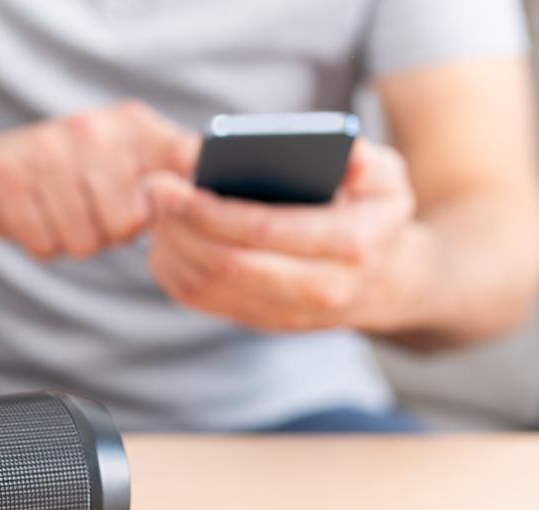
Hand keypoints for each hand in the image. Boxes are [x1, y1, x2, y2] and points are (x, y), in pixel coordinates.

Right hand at [0, 101, 198, 258]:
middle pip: (128, 223)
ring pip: (85, 241)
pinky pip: (45, 245)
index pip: (189, 164)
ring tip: (65, 213)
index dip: (190, 204)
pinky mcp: (7, 179)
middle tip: (96, 211)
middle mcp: (93, 127)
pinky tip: (38, 217)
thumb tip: (214, 211)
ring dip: (77, 241)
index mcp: (136, 124)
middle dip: (113, 233)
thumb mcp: (130, 163)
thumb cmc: (78, 175)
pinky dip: (44, 244)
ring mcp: (46, 149)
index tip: (188, 217)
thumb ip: (174, 180)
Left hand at [146, 139, 435, 332]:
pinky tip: (163, 238)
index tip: (170, 183)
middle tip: (150, 189)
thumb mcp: (388, 178)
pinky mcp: (261, 322)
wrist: (386, 282)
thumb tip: (347, 157)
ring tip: (153, 208)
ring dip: (170, 247)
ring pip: (208, 287)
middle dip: (179, 225)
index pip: (264, 230)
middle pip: (226, 263)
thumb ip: (366, 161)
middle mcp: (320, 288)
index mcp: (350, 245)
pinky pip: (203, 302)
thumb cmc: (375, 214)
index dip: (208, 210)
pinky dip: (174, 271)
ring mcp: (288, 313)